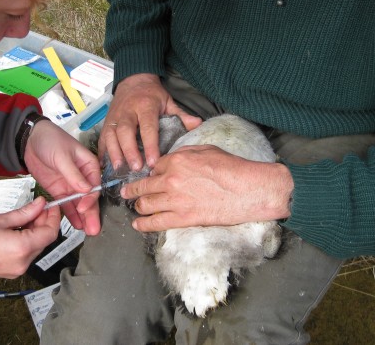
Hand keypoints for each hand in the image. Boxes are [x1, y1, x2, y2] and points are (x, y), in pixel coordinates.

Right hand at [0, 197, 60, 278]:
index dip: (54, 217)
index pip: (50, 233)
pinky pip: (27, 254)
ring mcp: (18, 269)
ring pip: (37, 247)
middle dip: (44, 222)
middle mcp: (23, 262)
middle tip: (37, 207)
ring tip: (25, 217)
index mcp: (22, 248)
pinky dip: (28, 240)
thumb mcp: (0, 219)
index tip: (51, 206)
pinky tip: (19, 229)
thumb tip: (40, 204)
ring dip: (36, 231)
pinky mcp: (12, 271)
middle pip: (44, 240)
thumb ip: (25, 213)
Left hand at [24, 120, 101, 234]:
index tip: (83, 207)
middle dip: (91, 213)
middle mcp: (82, 177)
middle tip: (93, 229)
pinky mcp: (59, 190)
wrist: (30, 140)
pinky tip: (76, 224)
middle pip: (89, 198)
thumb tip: (86, 190)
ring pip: (79, 204)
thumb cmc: (50, 139)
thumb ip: (73, 174)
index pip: (94, 185)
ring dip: (83, 217)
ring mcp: (71, 185)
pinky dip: (70, 214)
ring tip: (86, 231)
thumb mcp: (62, 155)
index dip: (90, 198)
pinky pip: (66, 204)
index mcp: (89, 165)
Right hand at [98, 73, 201, 170]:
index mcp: (145, 106)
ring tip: (119, 169)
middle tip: (136, 168)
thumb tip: (198, 124)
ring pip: (111, 135)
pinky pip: (103, 137)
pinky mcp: (106, 121)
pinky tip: (106, 165)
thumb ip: (181, 115)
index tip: (153, 161)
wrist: (133, 79)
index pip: (148, 127)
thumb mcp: (168, 101)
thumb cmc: (152, 94)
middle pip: (125, 131)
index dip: (150, 145)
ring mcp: (114, 116)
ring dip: (114, 152)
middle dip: (129, 150)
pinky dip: (103, 151)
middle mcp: (128, 111)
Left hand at [120, 145, 293, 231]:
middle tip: (126, 193)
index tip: (149, 177)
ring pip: (146, 205)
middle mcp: (171, 180)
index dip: (152, 172)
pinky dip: (144, 224)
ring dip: (138, 206)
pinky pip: (156, 223)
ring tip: (136, 208)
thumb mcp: (206, 149)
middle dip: (132, 190)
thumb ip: (184, 153)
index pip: (154, 167)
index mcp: (177, 160)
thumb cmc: (232, 167)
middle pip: (143, 186)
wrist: (248, 189)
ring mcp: (176, 201)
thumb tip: (172, 159)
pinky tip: (137, 225)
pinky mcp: (184, 218)